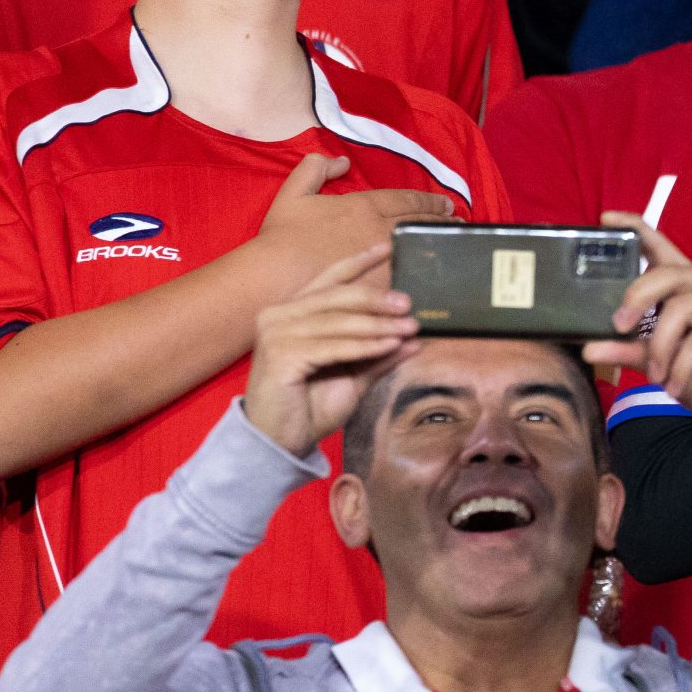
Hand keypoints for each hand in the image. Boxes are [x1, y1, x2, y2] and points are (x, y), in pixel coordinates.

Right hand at [244, 243, 418, 458]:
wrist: (279, 443)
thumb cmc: (310, 408)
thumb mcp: (354, 375)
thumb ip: (380, 354)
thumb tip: (415, 337)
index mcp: (293, 313)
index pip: (330, 279)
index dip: (359, 261)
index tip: (388, 248)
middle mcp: (279, 316)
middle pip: (338, 296)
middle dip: (378, 299)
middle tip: (409, 305)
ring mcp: (276, 334)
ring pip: (339, 321)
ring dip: (379, 326)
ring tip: (409, 329)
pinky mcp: (280, 355)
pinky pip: (333, 345)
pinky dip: (365, 346)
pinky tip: (389, 346)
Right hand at [252, 155, 455, 280]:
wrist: (273, 277)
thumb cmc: (282, 238)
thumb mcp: (294, 193)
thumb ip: (315, 168)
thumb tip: (340, 161)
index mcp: (364, 206)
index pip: (406, 200)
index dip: (429, 200)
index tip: (445, 204)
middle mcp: (379, 229)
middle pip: (419, 222)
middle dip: (441, 220)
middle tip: (458, 222)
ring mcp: (382, 259)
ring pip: (420, 248)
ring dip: (438, 246)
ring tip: (454, 247)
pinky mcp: (379, 287)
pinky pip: (410, 278)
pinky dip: (426, 275)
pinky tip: (436, 277)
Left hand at [582, 214, 691, 435]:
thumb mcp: (660, 361)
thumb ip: (629, 349)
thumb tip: (589, 348)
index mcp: (688, 284)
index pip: (661, 246)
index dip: (635, 229)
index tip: (606, 217)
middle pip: (665, 273)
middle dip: (636, 299)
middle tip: (619, 327)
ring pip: (678, 309)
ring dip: (661, 348)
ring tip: (658, 375)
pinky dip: (680, 367)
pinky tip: (676, 385)